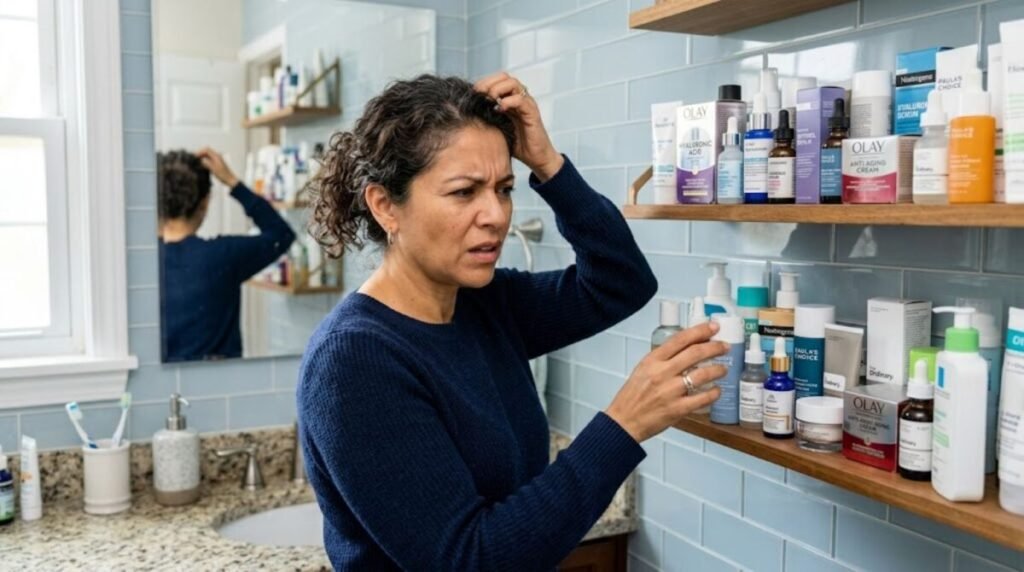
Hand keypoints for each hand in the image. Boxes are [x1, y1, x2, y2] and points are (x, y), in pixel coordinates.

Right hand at [196, 147, 239, 188]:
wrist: (230, 179)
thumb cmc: (223, 175)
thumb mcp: (213, 169)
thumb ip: (207, 163)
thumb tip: (201, 160)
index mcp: (217, 156)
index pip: (207, 149)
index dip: (200, 151)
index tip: (195, 156)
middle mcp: (217, 156)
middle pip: (207, 151)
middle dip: (200, 154)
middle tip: (195, 159)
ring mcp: (217, 159)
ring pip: (208, 155)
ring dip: (202, 157)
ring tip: (198, 162)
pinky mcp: (217, 163)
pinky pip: (209, 159)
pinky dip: (205, 160)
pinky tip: (202, 165)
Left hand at [473, 71, 563, 181]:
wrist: (535, 157)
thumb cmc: (516, 144)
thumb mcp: (496, 128)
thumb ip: (486, 118)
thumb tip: (466, 113)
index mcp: (509, 99)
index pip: (496, 80)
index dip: (483, 83)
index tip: (472, 93)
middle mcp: (518, 98)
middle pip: (504, 77)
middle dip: (488, 82)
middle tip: (479, 94)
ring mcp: (526, 104)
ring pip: (513, 83)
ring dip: (498, 89)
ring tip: (490, 100)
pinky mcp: (532, 113)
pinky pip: (521, 100)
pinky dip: (509, 101)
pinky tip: (500, 109)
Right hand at [605, 322, 728, 442]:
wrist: (624, 421)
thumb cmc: (633, 396)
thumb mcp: (643, 370)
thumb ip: (663, 359)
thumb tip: (687, 349)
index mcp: (652, 360)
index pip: (680, 339)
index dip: (700, 331)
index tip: (713, 327)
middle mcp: (662, 373)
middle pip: (695, 353)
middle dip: (715, 347)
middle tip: (725, 347)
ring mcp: (670, 391)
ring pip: (702, 375)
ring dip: (718, 370)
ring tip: (723, 369)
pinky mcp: (677, 409)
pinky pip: (702, 398)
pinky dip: (713, 393)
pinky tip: (716, 391)